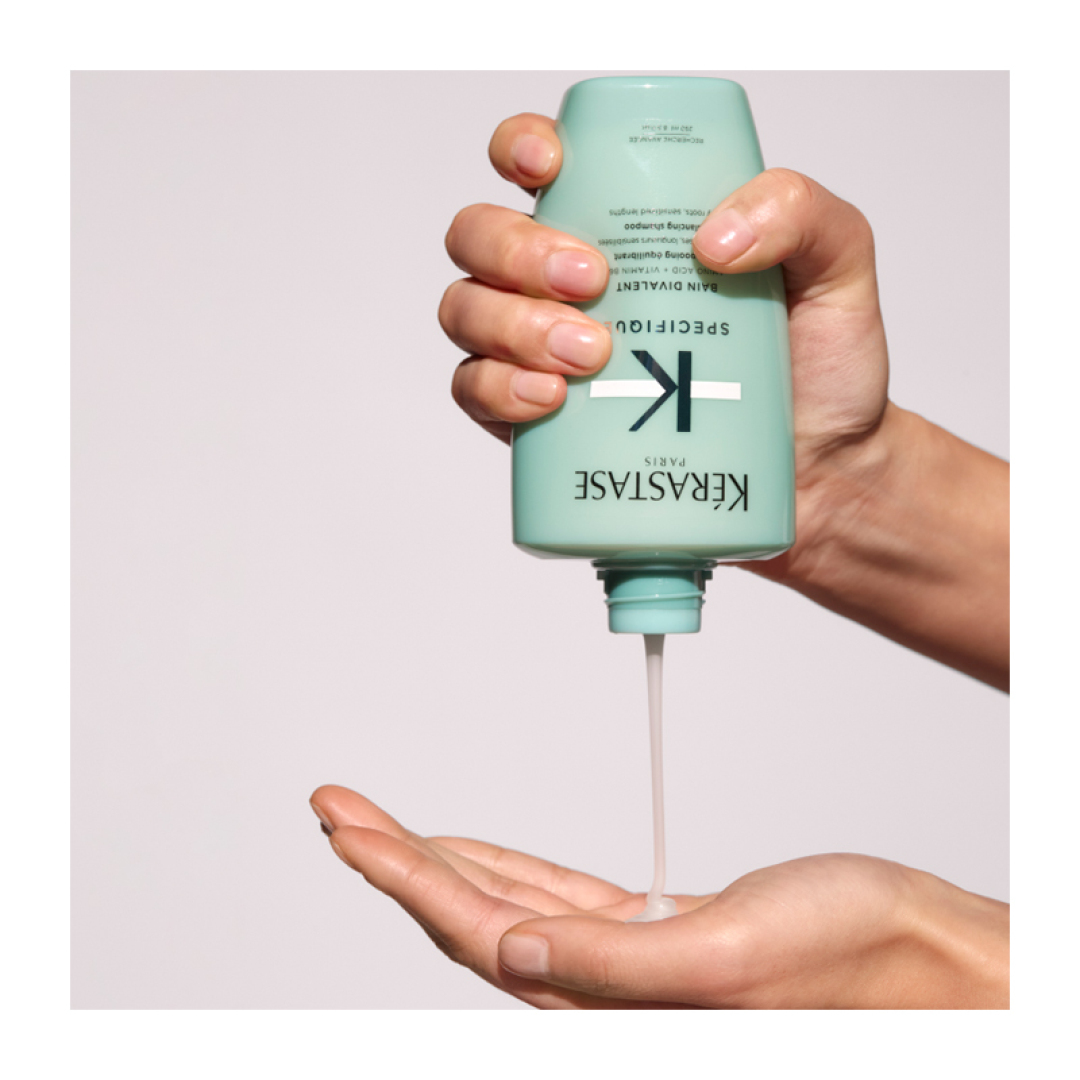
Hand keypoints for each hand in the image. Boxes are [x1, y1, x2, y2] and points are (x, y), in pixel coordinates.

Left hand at [311, 785, 1008, 1009]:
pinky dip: (508, 865)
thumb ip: (611, 967)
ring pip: (505, 906)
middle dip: (398, 859)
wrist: (925, 952)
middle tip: (339, 806)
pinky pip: (558, 900)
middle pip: (470, 917)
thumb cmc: (854, 958)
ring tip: (381, 821)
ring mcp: (623, 963)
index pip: (474, 934)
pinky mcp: (652, 936)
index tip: (348, 825)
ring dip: (442, 858)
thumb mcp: (730, 959)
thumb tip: (506, 952)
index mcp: (609, 1007)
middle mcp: (602, 992)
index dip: (401, 875)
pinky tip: (473, 848)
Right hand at [439, 114, 1008, 689]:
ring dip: (511, 323)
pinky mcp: (538, 420)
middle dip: (519, 250)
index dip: (521, 147)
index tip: (550, 167)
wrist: (819, 475)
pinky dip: (496, 389)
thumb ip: (801, 213)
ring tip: (590, 355)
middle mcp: (567, 280)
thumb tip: (711, 237)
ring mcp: (543, 349)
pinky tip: (548, 400)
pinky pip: (475, 391)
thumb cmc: (818, 368)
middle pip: (482, 237)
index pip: (540, 160)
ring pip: (468, 311)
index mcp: (625, 222)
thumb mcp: (838, 267)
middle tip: (594, 283)